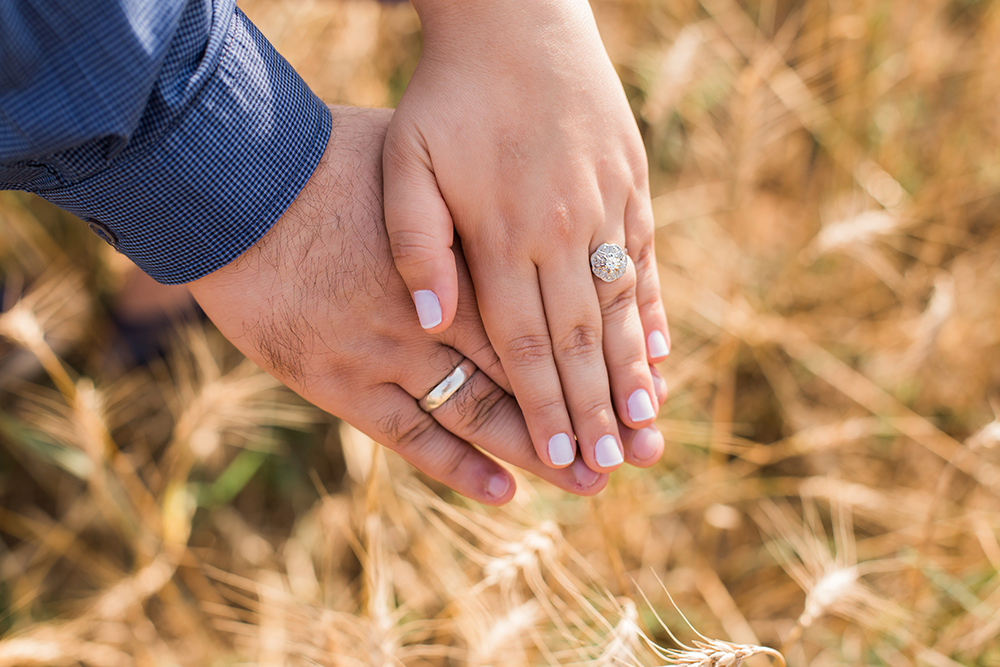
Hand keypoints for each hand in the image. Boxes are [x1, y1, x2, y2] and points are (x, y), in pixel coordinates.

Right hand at [189, 107, 629, 503]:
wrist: (233, 191)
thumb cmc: (321, 163)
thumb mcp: (409, 167)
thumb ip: (459, 207)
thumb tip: (504, 207)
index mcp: (458, 261)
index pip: (537, 322)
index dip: (585, 359)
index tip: (630, 388)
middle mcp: (433, 314)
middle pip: (520, 376)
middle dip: (575, 416)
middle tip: (626, 455)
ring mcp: (386, 353)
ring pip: (475, 414)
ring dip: (533, 452)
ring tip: (584, 484)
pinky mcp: (338, 382)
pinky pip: (408, 434)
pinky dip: (456, 466)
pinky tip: (502, 490)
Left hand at [382, 0, 670, 473]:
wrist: (517, 17)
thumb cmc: (450, 94)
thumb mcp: (408, 161)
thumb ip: (415, 244)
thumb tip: (434, 324)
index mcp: (506, 233)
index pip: (527, 342)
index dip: (544, 405)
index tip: (560, 459)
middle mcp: (565, 229)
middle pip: (580, 339)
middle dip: (597, 410)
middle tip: (614, 468)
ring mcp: (606, 207)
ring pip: (622, 309)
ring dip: (633, 375)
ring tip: (650, 430)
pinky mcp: (630, 185)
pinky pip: (644, 261)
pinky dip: (652, 312)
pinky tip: (661, 354)